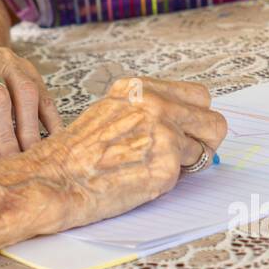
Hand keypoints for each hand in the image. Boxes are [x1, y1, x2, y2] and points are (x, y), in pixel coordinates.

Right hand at [30, 77, 227, 233]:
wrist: (55, 178)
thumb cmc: (76, 154)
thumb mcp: (110, 112)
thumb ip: (146, 111)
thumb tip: (181, 122)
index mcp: (140, 88)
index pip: (197, 96)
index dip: (194, 118)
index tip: (186, 131)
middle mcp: (156, 104)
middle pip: (213, 120)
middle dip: (204, 140)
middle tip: (185, 155)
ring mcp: (164, 132)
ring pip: (206, 148)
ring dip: (188, 161)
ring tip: (154, 167)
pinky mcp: (166, 164)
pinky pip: (187, 175)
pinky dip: (170, 180)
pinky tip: (141, 179)